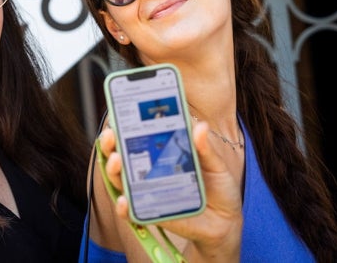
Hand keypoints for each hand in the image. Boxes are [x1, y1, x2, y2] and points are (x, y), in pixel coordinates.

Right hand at [99, 122, 242, 259]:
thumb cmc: (218, 188)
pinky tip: (124, 200)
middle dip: (110, 145)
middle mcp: (148, 171)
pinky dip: (123, 208)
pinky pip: (131, 212)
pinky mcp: (150, 213)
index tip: (117, 115)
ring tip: (116, 161)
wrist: (226, 221)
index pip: (134, 137)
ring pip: (120, 180)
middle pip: (120, 156)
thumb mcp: (214, 164)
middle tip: (111, 136)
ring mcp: (147, 192)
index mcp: (160, 154)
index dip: (121, 126)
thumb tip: (200, 126)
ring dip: (112, 171)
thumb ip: (204, 148)